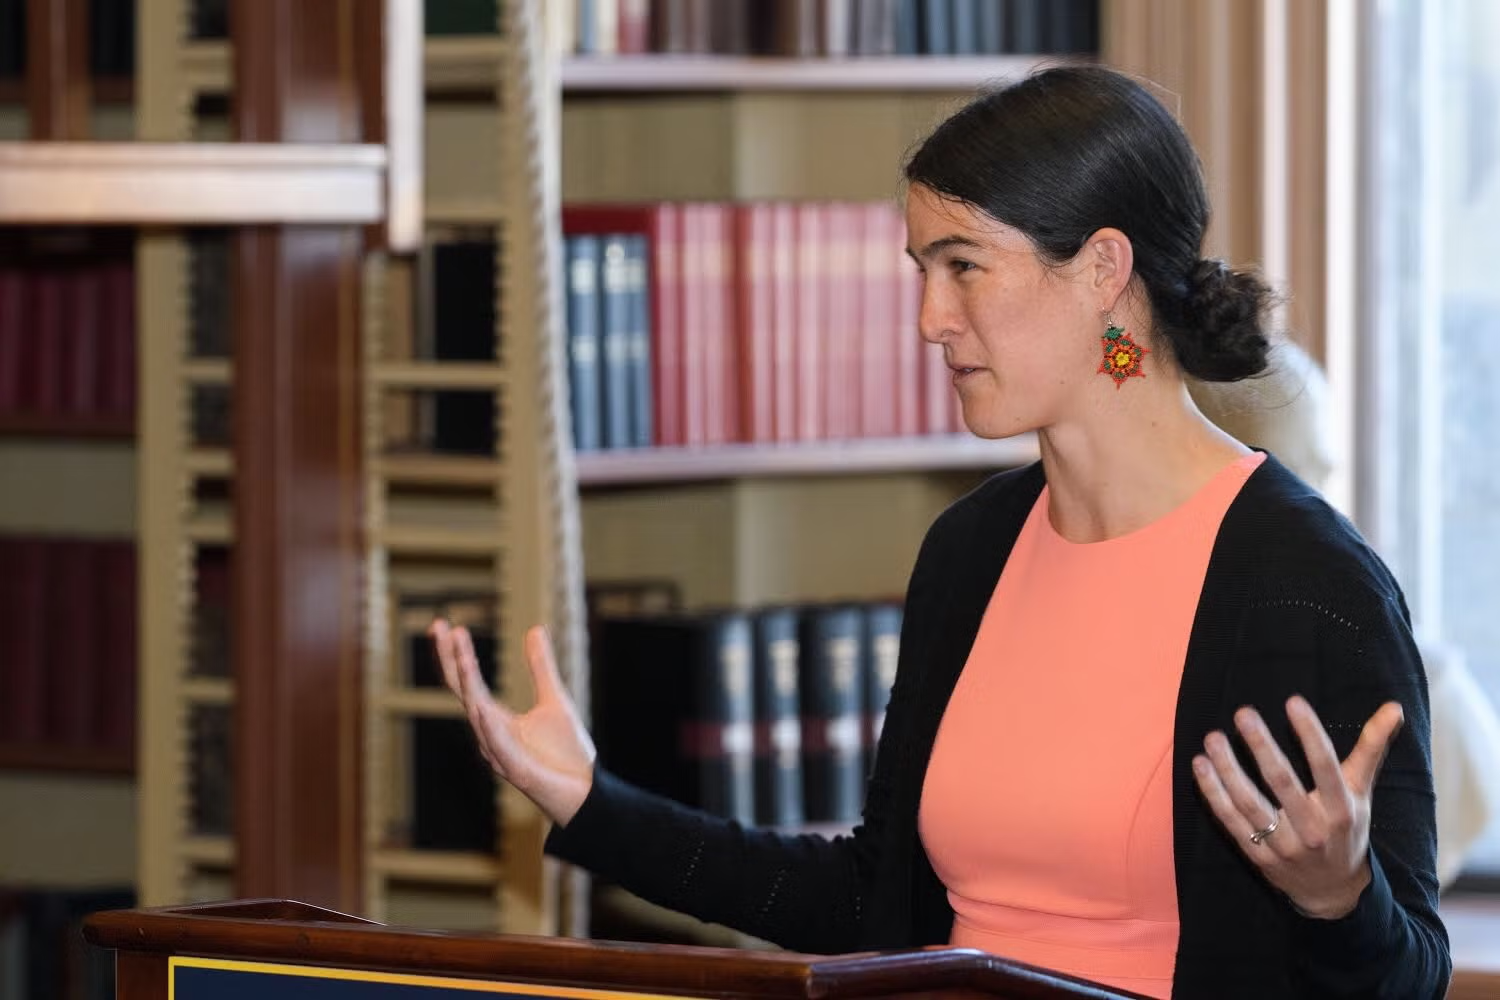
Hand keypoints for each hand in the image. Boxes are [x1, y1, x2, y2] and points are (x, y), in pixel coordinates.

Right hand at [429, 620, 595, 826]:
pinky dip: (488, 726)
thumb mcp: (554, 699)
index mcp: (495, 718)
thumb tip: (533, 628)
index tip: (444, 623)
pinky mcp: (516, 770)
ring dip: (469, 683)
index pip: (466, 682)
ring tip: (462, 654)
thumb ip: (540, 666)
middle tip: (439, 626)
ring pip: (477, 714)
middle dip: (451, 659)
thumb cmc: (566, 753)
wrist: (585, 793)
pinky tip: (480, 706)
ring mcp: (499, 752)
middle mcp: (490, 734)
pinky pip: (498, 745)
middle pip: (463, 691)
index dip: (454, 654)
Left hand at [1192, 695, 1404, 918]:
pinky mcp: (1259, 856)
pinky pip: (1231, 821)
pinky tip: (1200, 765)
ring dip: (1228, 769)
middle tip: (1243, 713)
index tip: (1294, 701)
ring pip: (1250, 803)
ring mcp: (1283, 845)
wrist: (1333, 892)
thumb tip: (1394, 707)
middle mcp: (1313, 829)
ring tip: (1213, 737)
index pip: (1326, 767)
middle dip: (1262, 747)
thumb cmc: (1347, 830)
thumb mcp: (1362, 792)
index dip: (1311, 734)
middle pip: (1283, 783)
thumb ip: (1372, 748)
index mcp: (1342, 810)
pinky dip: (1213, 793)